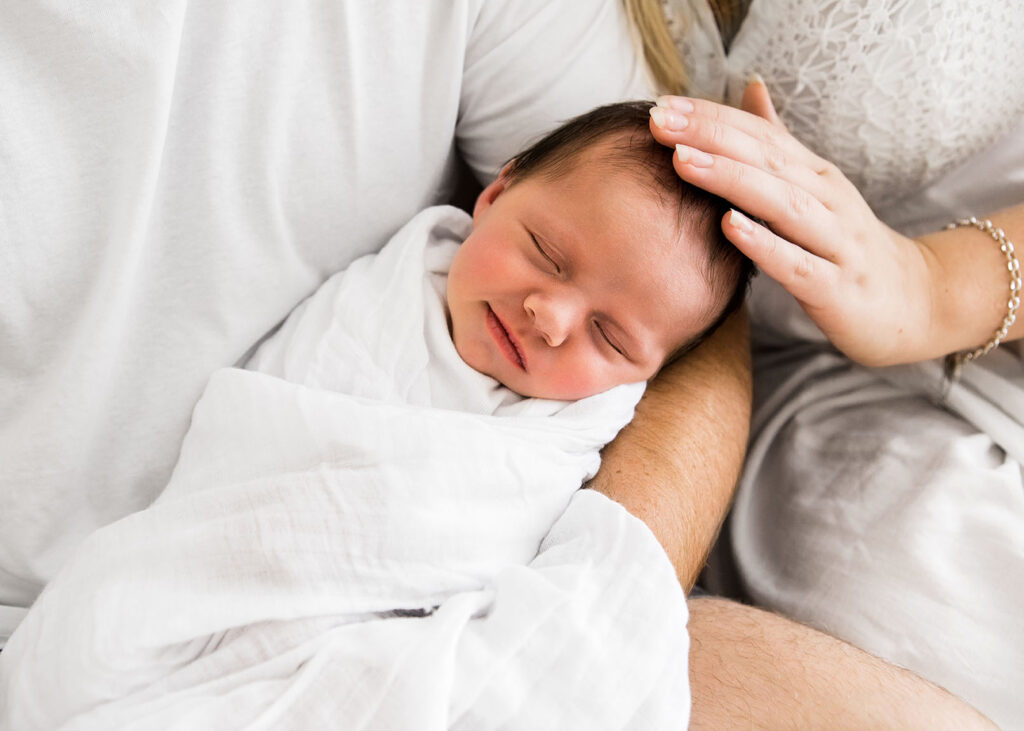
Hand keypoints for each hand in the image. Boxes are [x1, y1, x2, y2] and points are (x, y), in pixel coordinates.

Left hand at [649, 80, 936, 366]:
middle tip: (659, 122)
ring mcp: (835, 241)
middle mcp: (827, 199)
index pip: (759, 134)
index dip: (711, 117)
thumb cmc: (846, 245)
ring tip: (683, 162)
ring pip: (780, 204)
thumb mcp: (813, 189)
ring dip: (731, 179)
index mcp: (814, 175)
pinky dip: (763, 244)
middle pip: (765, 159)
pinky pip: (796, 263)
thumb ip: (779, 144)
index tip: (661, 106)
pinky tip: (729, 227)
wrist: (912, 300)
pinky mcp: (836, 286)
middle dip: (710, 137)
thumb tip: (750, 88)